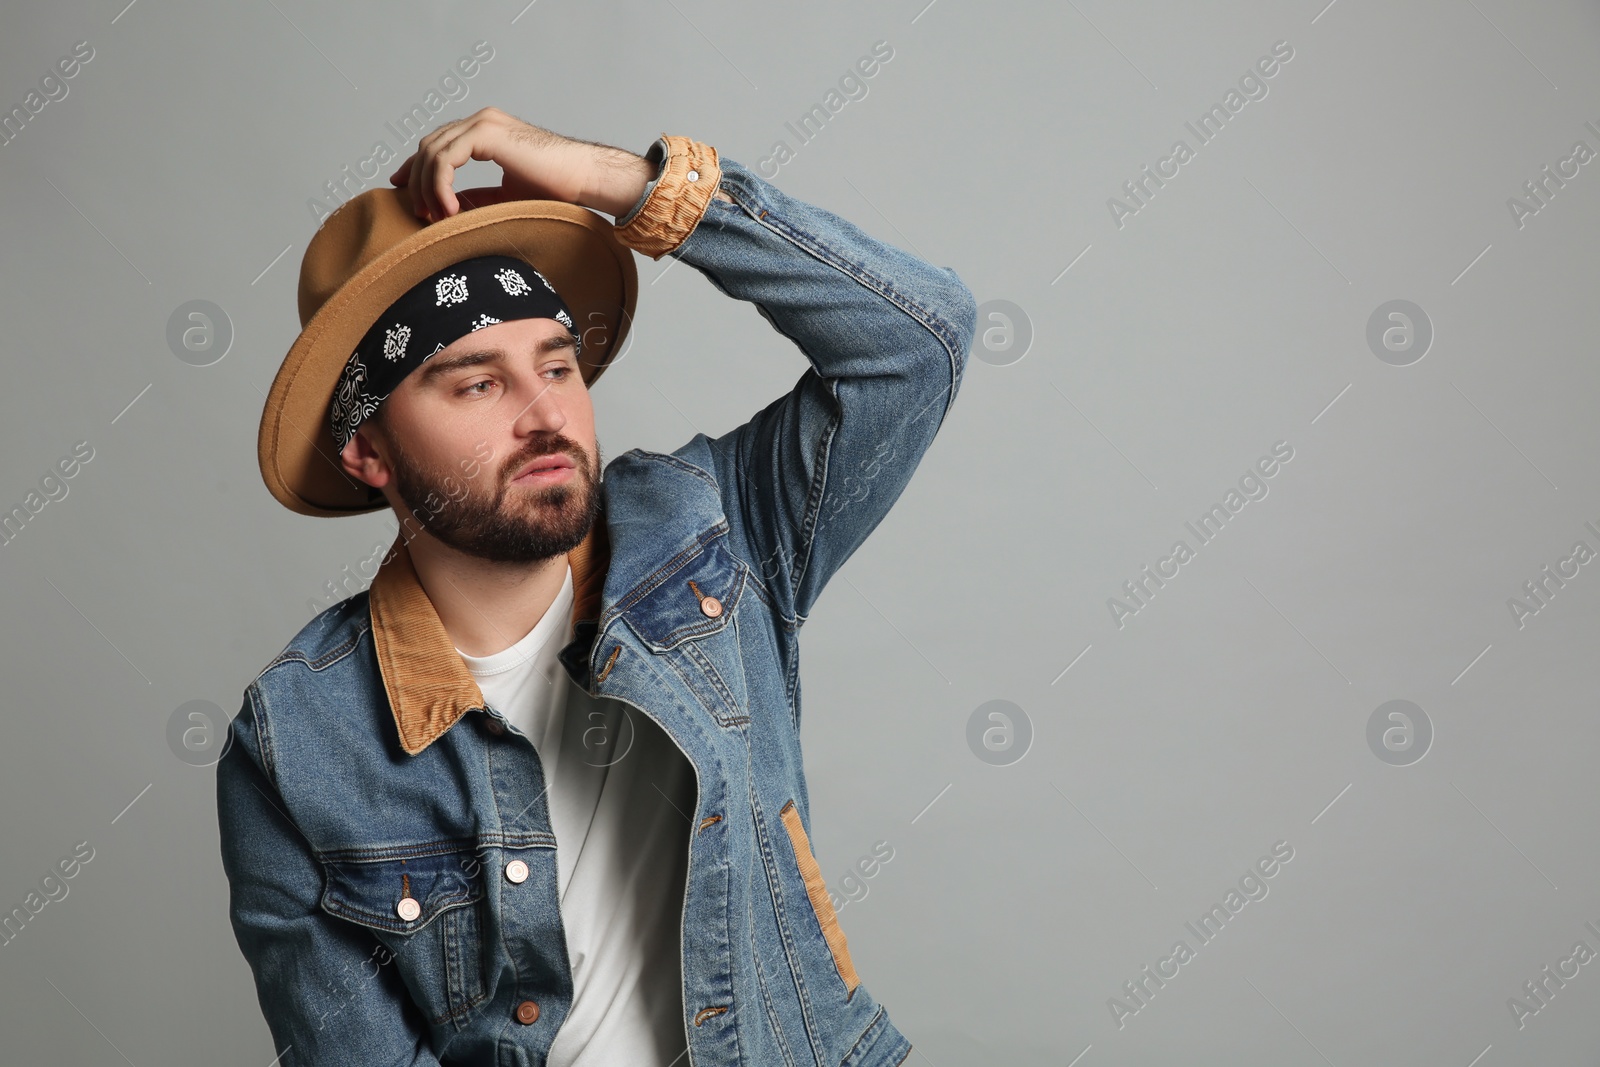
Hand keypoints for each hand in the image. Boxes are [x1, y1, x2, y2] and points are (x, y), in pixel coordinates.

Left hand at [387, 108, 648, 221]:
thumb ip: (477, 196)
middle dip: (417, 181)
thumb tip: (449, 208)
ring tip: (437, 216)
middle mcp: (481, 121)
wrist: (584, 180)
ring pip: (431, 151)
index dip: (415, 168)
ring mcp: (483, 124)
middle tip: (422, 214)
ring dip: (427, 187)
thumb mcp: (506, 196)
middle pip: (428, 146)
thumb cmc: (557, 188)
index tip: (404, 191)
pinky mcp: (487, 134)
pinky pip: (445, 158)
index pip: (438, 144)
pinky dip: (440, 185)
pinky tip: (451, 208)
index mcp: (485, 131)